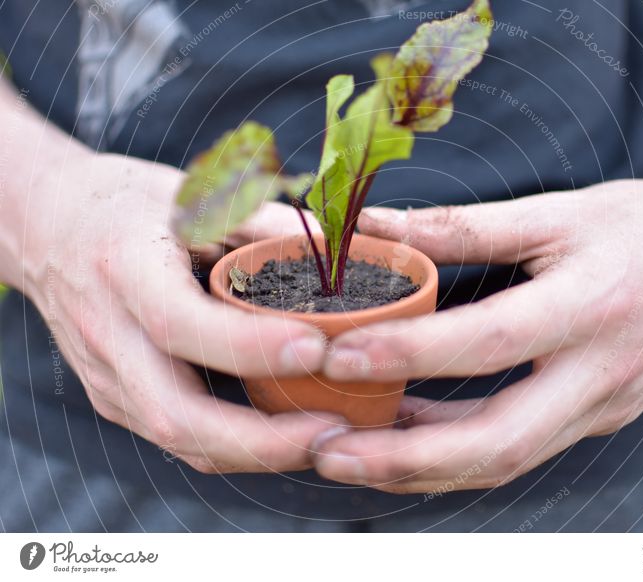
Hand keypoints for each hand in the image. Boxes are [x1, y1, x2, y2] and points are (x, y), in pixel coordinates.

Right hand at [22, 151, 345, 473]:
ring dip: (258, 453)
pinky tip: (289, 433)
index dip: (249, 347)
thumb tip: (334, 248)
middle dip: (261, 439)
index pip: (179, 323)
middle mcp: (108, 335)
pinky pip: (182, 436)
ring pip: (182, 440)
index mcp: (124, 269)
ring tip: (326, 438)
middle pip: (176, 414)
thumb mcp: (191, 194)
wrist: (47, 226)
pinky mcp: (119, 397)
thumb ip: (261, 222)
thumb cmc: (126, 204)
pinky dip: (239, 446)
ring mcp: (109, 377)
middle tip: (333, 428)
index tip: (317, 348)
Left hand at [311, 154, 642, 492]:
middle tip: (327, 452)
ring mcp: (601, 407)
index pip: (491, 342)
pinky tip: (404, 431)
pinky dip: (456, 447)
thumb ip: (466, 225)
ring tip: (348, 454)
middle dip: (405, 458)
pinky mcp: (596, 418)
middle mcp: (600, 374)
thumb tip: (379, 226)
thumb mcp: (560, 213)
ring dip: (421, 466)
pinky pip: (518, 446)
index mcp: (594, 307)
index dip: (411, 353)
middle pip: (498, 443)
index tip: (337, 354)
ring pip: (504, 459)